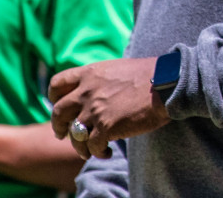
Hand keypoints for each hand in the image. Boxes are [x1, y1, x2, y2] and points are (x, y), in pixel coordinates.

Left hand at [48, 57, 168, 159]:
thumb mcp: (117, 69)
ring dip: (78, 146)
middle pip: (58, 112)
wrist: (167, 82)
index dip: (54, 97)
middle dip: (58, 126)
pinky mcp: (106, 127)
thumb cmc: (149, 75)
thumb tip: (95, 93)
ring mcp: (95, 110)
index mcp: (90, 73)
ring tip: (88, 151)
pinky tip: (106, 153)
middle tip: (63, 134)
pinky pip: (92, 147)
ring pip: (74, 134)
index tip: (60, 106)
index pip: (57, 84)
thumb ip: (100, 80)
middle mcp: (87, 91)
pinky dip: (97, 153)